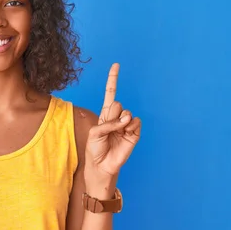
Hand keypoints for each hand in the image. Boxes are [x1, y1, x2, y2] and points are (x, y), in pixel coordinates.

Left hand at [85, 63, 141, 179]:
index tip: (116, 65)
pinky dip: (130, 126)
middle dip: (112, 115)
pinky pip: (136, 122)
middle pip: (117, 103)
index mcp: (105, 114)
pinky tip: (126, 133)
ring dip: (121, 122)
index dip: (113, 79)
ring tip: (117, 132)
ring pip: (127, 112)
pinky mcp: (135, 133)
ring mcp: (126, 125)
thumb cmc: (95, 148)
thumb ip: (108, 123)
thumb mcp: (94, 133)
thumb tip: (126, 120)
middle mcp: (117, 117)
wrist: (102, 165)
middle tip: (109, 127)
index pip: (110, 93)